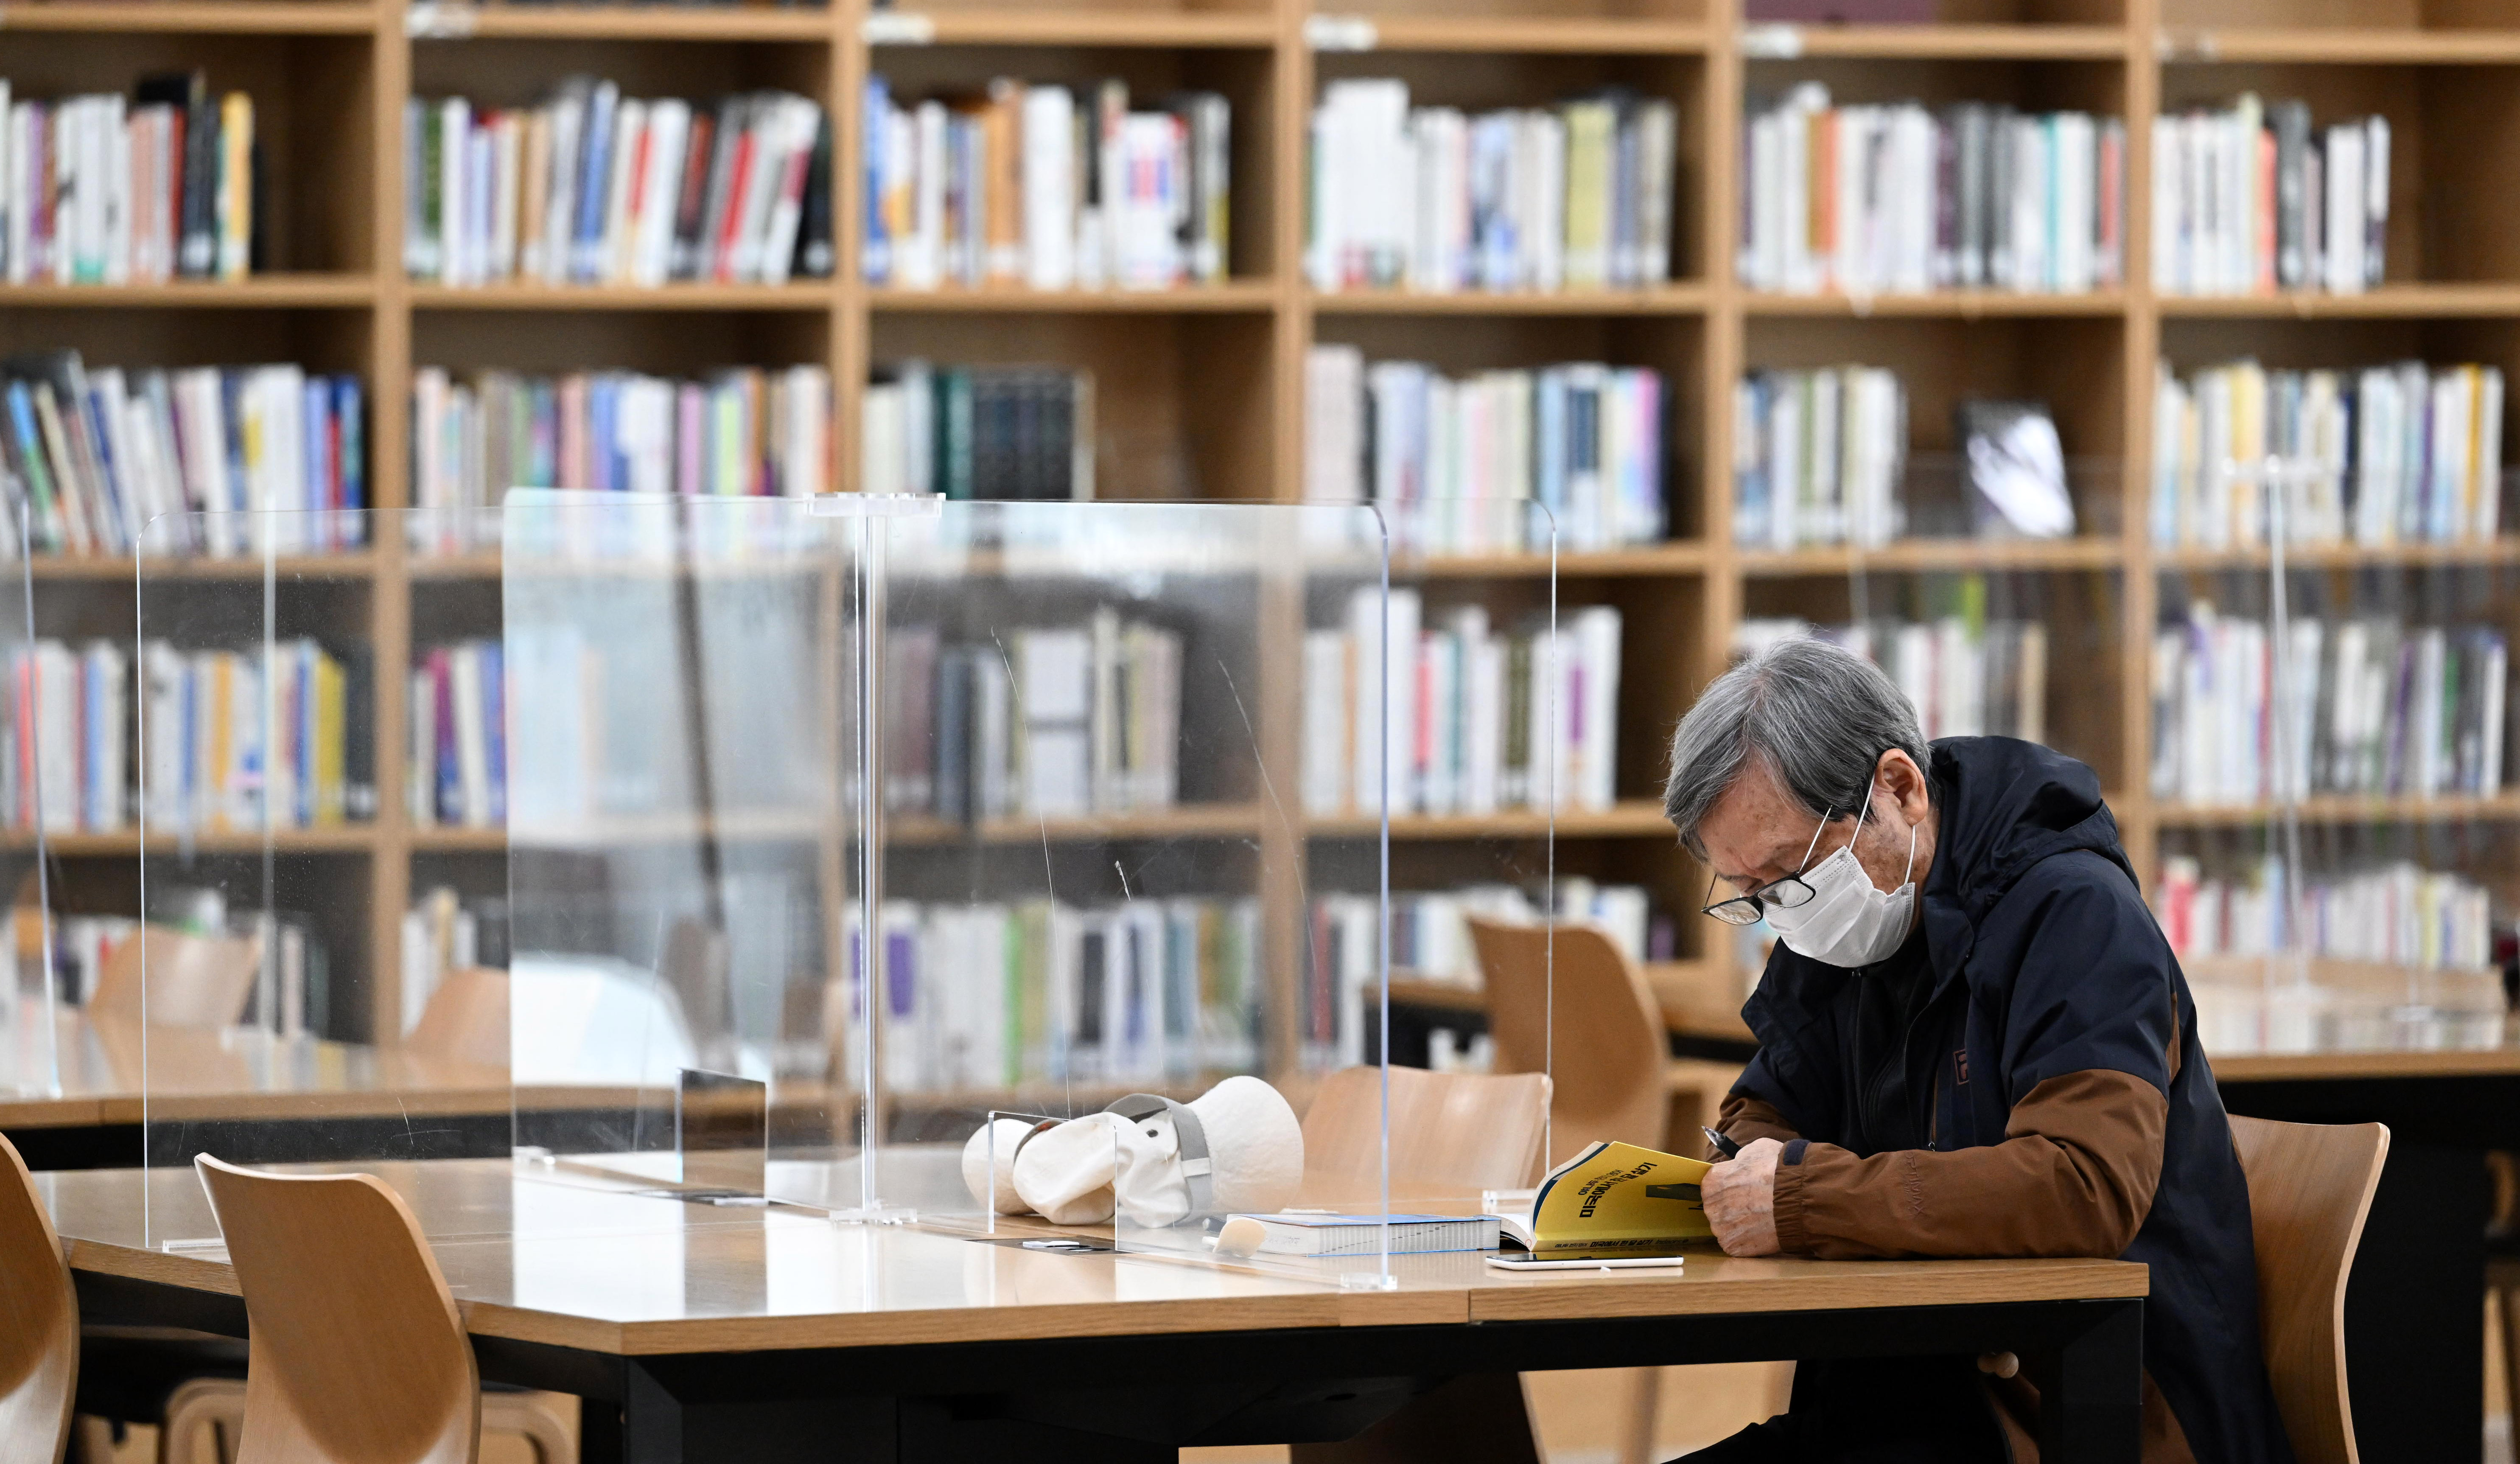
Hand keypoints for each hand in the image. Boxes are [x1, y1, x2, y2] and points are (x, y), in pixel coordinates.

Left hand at [1701, 1137, 1782, 1256]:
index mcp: (1712, 1181)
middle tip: (1755, 1206)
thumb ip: (1740, 1161)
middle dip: (1733, 1207)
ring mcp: (1721, 1228)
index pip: (1713, 1186)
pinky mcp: (1733, 1246)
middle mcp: (1711, 1206)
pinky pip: (1736, 1244)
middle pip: (1718, 1208)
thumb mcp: (1756, 1150)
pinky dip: (1748, 1241)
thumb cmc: (1778, 1170)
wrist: (1797, 1198)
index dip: (1730, 1187)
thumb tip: (1739, 1165)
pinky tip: (1762, 1233)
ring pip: (1726, 1227)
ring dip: (1740, 1225)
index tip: (1743, 1190)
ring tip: (1762, 1220)